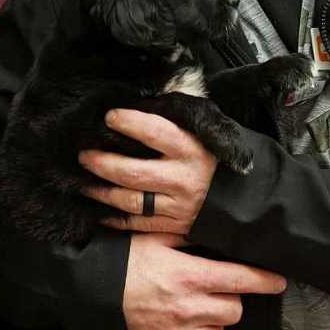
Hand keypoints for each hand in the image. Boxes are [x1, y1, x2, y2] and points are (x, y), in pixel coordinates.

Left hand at [79, 109, 216, 235]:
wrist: (245, 197)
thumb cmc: (214, 157)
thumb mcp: (201, 133)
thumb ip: (172, 120)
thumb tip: (136, 103)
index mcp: (191, 149)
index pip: (155, 131)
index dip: (129, 122)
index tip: (109, 116)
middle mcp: (183, 178)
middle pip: (134, 171)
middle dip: (103, 163)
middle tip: (83, 155)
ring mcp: (178, 205)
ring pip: (131, 200)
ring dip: (102, 192)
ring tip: (84, 182)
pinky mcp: (174, 226)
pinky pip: (138, 224)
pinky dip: (116, 219)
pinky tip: (99, 210)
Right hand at [123, 234, 285, 329]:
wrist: (91, 287)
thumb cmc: (122, 259)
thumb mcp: (155, 237)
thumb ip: (187, 237)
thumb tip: (211, 233)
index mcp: (190, 276)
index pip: (240, 280)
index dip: (264, 280)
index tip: (277, 281)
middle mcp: (188, 308)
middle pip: (233, 311)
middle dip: (227, 300)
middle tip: (210, 289)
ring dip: (210, 325)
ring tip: (194, 311)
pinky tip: (172, 326)